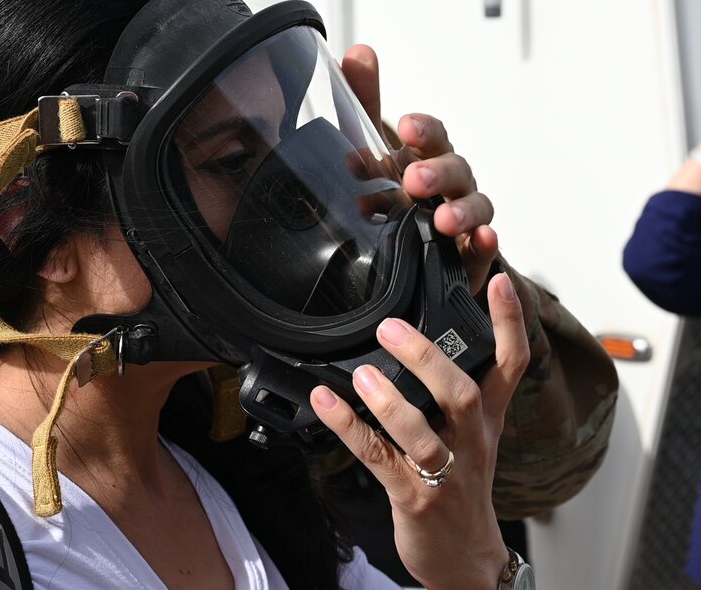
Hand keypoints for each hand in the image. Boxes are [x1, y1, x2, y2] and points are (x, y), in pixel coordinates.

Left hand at [309, 273, 528, 588]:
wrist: (465, 557)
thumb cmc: (463, 484)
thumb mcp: (475, 434)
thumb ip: (459, 387)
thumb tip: (426, 332)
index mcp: (488, 418)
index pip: (511, 364)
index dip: (508, 322)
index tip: (499, 279)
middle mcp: (471, 440)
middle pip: (463, 392)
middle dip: (429, 358)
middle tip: (392, 327)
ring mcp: (445, 471)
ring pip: (422, 432)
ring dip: (390, 401)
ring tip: (362, 373)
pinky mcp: (414, 496)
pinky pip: (378, 458)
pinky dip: (349, 429)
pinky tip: (324, 402)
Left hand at [342, 45, 497, 294]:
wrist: (411, 255)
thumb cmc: (399, 195)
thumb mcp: (375, 150)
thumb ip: (365, 103)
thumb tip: (357, 53)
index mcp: (427, 157)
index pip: (432, 136)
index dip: (424, 131)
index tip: (406, 127)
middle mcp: (449, 186)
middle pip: (456, 170)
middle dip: (438, 173)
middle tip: (413, 181)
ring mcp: (462, 221)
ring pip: (477, 208)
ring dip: (464, 211)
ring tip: (444, 221)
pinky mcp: (468, 258)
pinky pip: (484, 250)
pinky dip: (486, 245)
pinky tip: (482, 241)